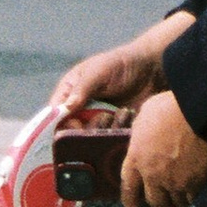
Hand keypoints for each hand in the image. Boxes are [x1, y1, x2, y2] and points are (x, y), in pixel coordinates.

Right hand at [40, 27, 172, 126]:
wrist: (152, 71)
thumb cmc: (120, 65)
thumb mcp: (99, 72)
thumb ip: (82, 89)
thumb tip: (64, 109)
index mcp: (70, 92)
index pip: (54, 113)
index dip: (58, 123)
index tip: (73, 126)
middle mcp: (79, 109)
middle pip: (69, 131)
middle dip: (81, 131)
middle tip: (96, 123)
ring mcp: (96, 121)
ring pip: (88, 138)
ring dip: (99, 132)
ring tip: (113, 116)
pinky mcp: (112, 130)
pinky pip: (106, 142)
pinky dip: (112, 137)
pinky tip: (123, 122)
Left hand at [120, 88, 206, 206]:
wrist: (199, 113)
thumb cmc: (171, 107)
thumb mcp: (147, 113)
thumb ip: (142, 129)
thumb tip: (144, 134)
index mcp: (137, 156)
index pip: (129, 184)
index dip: (129, 199)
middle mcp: (153, 174)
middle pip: (154, 200)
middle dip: (159, 205)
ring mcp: (175, 181)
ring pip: (174, 202)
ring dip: (177, 203)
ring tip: (181, 202)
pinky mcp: (195, 183)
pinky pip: (192, 198)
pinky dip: (192, 198)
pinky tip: (195, 195)